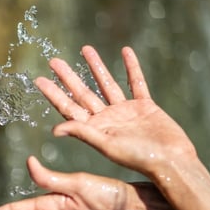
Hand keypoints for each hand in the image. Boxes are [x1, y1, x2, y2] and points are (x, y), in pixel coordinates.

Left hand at [34, 46, 196, 177]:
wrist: (170, 161)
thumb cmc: (138, 158)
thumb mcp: (106, 145)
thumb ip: (82, 133)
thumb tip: (54, 130)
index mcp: (94, 129)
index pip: (68, 107)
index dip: (53, 94)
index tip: (39, 79)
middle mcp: (106, 119)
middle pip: (83, 93)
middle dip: (68, 77)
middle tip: (53, 61)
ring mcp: (125, 111)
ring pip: (107, 83)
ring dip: (96, 66)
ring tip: (85, 48)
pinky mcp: (144, 106)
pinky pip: (136, 82)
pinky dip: (132, 67)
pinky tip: (125, 51)